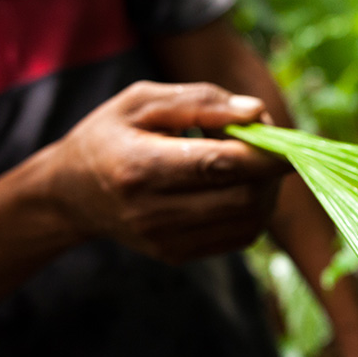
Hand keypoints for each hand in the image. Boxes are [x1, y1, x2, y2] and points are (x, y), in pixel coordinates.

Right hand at [50, 80, 288, 262]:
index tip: (287, 138)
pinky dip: (253, 209)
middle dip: (269, 170)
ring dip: (266, 190)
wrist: (70, 194)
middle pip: (242, 196)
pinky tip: (237, 186)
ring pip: (248, 220)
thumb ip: (200, 101)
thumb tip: (257, 112)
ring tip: (248, 162)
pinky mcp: (178, 255)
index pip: (219, 164)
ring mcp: (166, 240)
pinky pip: (240, 236)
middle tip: (266, 143)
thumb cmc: (109, 136)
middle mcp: (152, 212)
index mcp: (139, 167)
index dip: (264, 153)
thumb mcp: (141, 102)